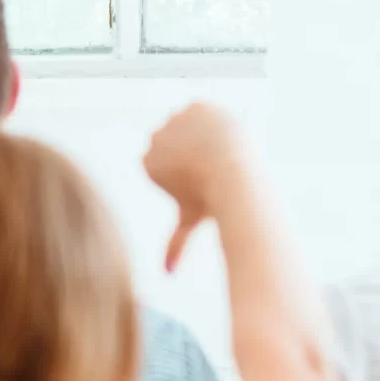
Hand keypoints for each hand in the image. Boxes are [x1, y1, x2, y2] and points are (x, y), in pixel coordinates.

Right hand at [143, 103, 256, 272]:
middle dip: (194, 154)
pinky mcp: (194, 104)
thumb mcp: (190, 222)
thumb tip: (167, 275)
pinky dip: (214, 121)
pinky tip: (221, 137)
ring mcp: (173, 119)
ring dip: (203, 136)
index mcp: (146, 162)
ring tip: (220, 154)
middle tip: (213, 169)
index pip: (168, 162)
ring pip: (191, 126)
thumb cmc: (212, 201)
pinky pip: (204, 111)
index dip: (189, 173)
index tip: (201, 181)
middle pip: (178, 144)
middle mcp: (154, 138)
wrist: (233, 174)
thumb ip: (175, 246)